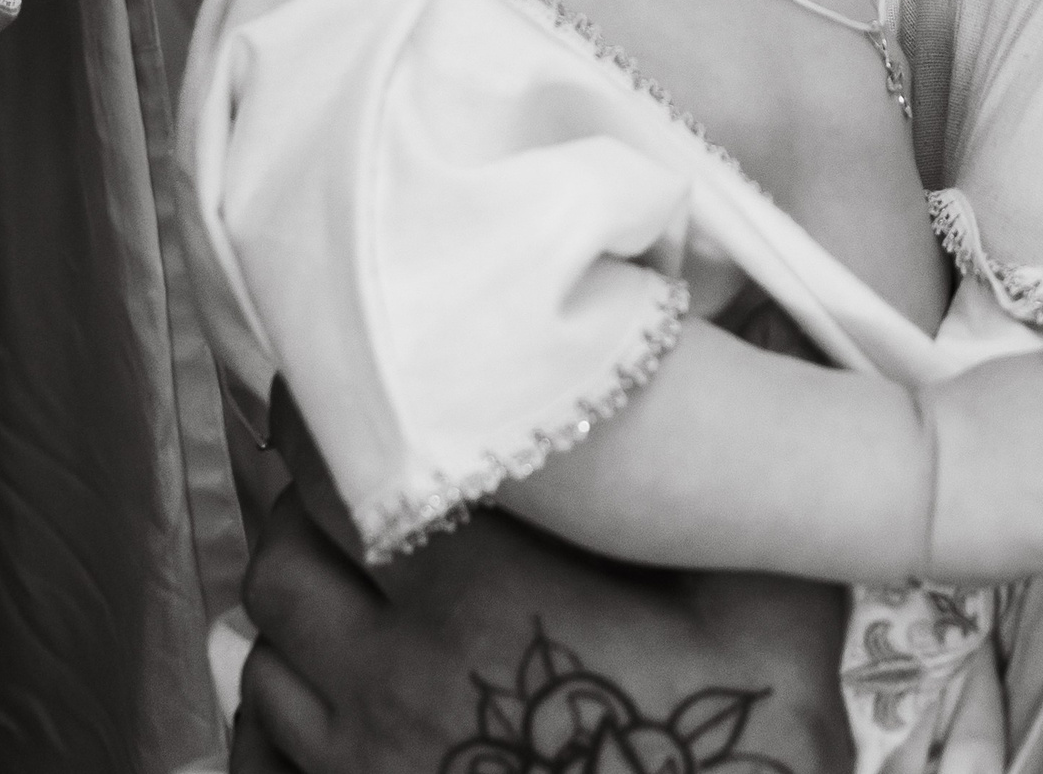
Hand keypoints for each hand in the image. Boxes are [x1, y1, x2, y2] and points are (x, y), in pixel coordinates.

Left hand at [235, 388, 853, 773]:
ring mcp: (369, 761)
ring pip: (268, 652)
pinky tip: (334, 679)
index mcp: (475, 594)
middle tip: (350, 476)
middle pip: (283, 558)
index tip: (344, 380)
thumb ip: (746, 468)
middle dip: (304, 509)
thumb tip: (774, 314)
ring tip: (346, 576)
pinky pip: (272, 746)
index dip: (326, 417)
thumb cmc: (735, 744)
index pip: (338, 473)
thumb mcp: (771, 601)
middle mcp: (395, 675)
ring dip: (296, 605)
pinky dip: (285, 701)